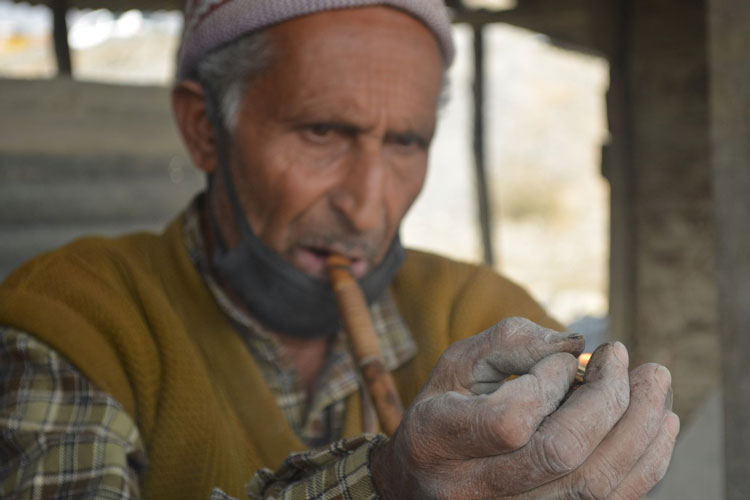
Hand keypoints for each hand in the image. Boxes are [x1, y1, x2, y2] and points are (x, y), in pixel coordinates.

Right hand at [370, 317, 678, 499]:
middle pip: (561, 455)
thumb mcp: (459, 364)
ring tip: (654, 382)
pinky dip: (645, 465)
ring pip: (593, 487)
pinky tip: (660, 425)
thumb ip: (512, 343)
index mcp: (435, 439)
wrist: (422, 481)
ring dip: (638, 429)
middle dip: (607, 399)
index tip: (560, 362)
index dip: (547, 385)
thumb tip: (578, 346)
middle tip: (622, 355)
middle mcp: (469, 490)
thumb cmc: (444, 410)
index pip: (510, 421)